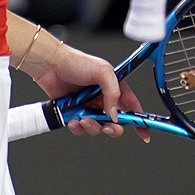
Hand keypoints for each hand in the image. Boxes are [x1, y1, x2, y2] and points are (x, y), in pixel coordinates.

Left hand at [25, 35, 148, 140]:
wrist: (51, 65)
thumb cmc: (75, 62)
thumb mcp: (103, 71)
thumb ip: (113, 92)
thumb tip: (114, 114)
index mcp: (113, 88)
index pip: (131, 106)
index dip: (138, 120)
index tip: (143, 132)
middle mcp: (102, 99)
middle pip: (115, 122)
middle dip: (113, 128)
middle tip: (108, 126)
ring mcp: (88, 107)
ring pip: (97, 127)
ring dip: (92, 127)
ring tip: (85, 119)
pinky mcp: (74, 114)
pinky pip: (80, 128)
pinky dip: (77, 127)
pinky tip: (73, 119)